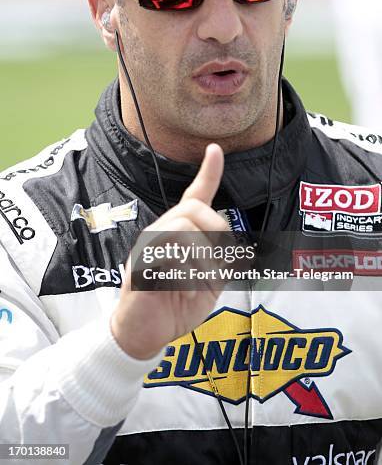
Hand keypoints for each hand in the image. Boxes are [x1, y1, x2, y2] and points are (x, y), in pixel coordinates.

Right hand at [110, 144, 227, 359]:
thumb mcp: (209, 282)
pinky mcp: (139, 265)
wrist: (145, 333)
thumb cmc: (176, 304)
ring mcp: (148, 247)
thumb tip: (233, 248)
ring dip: (203, 259)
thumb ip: (220, 261)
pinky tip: (183, 290)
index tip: (215, 150)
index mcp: (180, 233)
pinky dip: (186, 275)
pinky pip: (168, 254)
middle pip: (194, 209)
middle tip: (219, 262)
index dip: (207, 173)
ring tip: (200, 283)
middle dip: (217, 232)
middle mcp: (162, 233)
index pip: (194, 196)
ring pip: (183, 229)